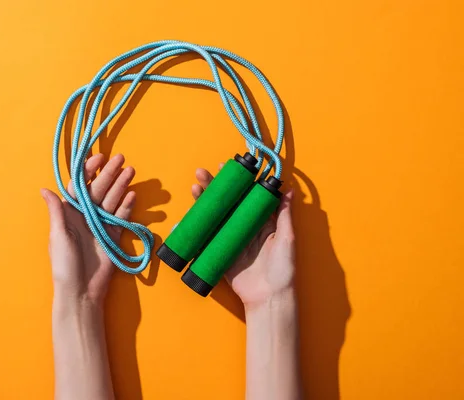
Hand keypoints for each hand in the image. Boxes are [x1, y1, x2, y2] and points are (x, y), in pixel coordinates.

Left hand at [41, 153, 135, 306]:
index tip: (99, 158)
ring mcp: (101, 225)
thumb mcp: (57, 236)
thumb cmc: (64, 264)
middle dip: (109, 173)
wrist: (81, 290)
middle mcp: (86, 215)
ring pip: (112, 200)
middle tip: (122, 159)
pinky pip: (121, 217)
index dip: (88, 171)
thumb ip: (56, 211)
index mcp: (70, 213)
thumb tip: (45, 189)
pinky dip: (126, 206)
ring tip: (131, 170)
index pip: (80, 186)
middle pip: (99, 189)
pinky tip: (132, 194)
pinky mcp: (114, 235)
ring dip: (121, 185)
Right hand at [191, 165, 295, 306]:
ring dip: (201, 203)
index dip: (234, 181)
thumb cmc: (283, 269)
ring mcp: (228, 241)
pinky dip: (192, 232)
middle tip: (200, 174)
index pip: (244, 195)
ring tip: (193, 190)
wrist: (269, 298)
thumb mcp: (287, 239)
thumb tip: (288, 189)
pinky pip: (203, 241)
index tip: (225, 166)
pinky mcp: (218, 254)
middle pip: (225, 203)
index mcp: (259, 222)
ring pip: (212, 218)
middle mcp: (242, 228)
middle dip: (212, 188)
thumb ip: (284, 215)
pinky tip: (182, 221)